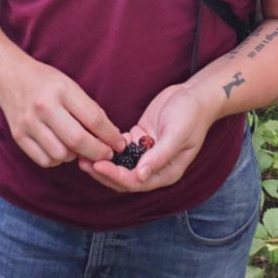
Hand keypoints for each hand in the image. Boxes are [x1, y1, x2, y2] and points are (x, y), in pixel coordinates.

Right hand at [0, 53, 124, 168]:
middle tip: (107, 153)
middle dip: (98, 152)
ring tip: (79, 148)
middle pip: (78, 140)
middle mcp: (44, 107)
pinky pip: (45, 160)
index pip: (93, 118)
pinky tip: (61, 149)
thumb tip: (108, 136)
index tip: (119, 143)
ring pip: (61, 154)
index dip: (110, 135)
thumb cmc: (45, 80)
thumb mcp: (69, 84)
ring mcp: (29, 123)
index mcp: (61, 90)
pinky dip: (57, 160)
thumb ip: (87, 108)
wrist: (9, 75)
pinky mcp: (19, 136)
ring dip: (75, 156)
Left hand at [78, 83, 217, 191]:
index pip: (136, 182)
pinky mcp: (140, 138)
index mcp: (167, 172)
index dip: (115, 176)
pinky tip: (93, 140)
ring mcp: (146, 152)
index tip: (98, 166)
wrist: (195, 96)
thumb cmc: (191, 115)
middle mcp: (155, 166)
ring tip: (82, 154)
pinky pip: (120, 148)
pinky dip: (107, 147)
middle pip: (124, 177)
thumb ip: (160, 156)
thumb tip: (140, 176)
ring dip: (103, 162)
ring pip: (120, 164)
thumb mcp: (178, 135)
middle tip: (83, 162)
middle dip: (104, 173)